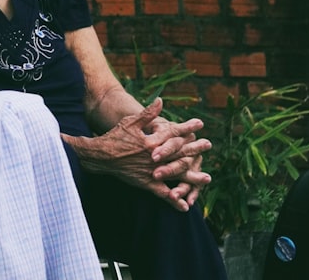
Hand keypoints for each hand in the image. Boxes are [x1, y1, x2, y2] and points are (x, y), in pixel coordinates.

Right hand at [63, 98, 210, 211]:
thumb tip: (160, 101)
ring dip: (192, 177)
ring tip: (207, 178)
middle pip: (179, 154)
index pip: (173, 134)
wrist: (100, 157)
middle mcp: (154, 158)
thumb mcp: (130, 123)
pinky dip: (173, 200)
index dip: (187, 128)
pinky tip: (185, 207)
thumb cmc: (115, 137)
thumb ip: (147, 114)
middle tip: (208, 145)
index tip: (200, 124)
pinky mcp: (146, 183)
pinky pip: (162, 194)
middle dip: (194, 149)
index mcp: (151, 142)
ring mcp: (151, 172)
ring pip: (175, 175)